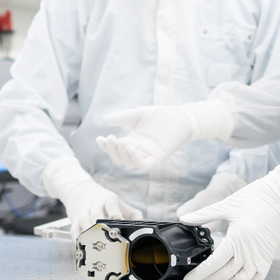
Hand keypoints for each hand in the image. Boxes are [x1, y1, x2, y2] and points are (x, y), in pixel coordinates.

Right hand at [41, 156, 142, 238]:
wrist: (79, 191)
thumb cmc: (103, 201)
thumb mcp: (119, 203)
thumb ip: (133, 214)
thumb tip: (144, 227)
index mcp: (108, 200)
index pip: (111, 205)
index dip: (115, 213)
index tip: (118, 221)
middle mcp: (95, 205)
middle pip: (96, 215)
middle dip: (101, 226)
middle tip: (108, 238)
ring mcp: (83, 213)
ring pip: (84, 222)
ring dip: (90, 233)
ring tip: (96, 245)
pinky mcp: (74, 221)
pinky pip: (75, 231)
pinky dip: (78, 239)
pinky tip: (83, 247)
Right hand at [96, 100, 232, 169]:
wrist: (180, 116)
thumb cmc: (161, 115)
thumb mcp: (137, 114)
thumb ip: (122, 117)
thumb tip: (104, 120)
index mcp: (132, 141)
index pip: (115, 148)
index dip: (106, 146)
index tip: (99, 138)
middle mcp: (138, 150)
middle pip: (120, 158)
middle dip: (113, 150)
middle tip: (112, 138)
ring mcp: (148, 154)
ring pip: (130, 163)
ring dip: (123, 155)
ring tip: (121, 141)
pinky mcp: (158, 158)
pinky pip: (144, 165)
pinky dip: (136, 160)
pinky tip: (131, 149)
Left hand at [179, 151, 279, 279]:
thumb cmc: (255, 198)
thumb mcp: (226, 205)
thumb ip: (203, 214)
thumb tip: (184, 219)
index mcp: (238, 239)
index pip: (214, 264)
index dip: (199, 274)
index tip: (188, 279)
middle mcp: (250, 253)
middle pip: (224, 276)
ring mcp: (260, 259)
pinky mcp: (267, 260)